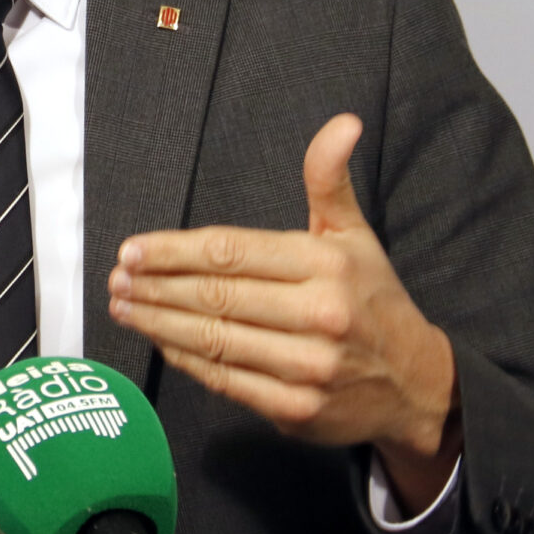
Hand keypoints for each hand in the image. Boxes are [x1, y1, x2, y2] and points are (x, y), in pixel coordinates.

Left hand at [107, 112, 462, 508]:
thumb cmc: (373, 301)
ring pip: (214, 339)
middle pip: (216, 296)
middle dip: (156, 287)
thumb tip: (343, 123)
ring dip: (159, 323)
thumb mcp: (356, 234)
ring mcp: (307, 366)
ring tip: (124, 307)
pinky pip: (225, 380)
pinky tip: (160, 341)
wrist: (417, 386)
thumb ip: (329, 179)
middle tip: (117, 279)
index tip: (132, 250)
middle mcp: (318, 314)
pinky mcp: (296, 409)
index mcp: (325, 264)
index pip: (232, 251)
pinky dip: (186, 360)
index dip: (174, 251)